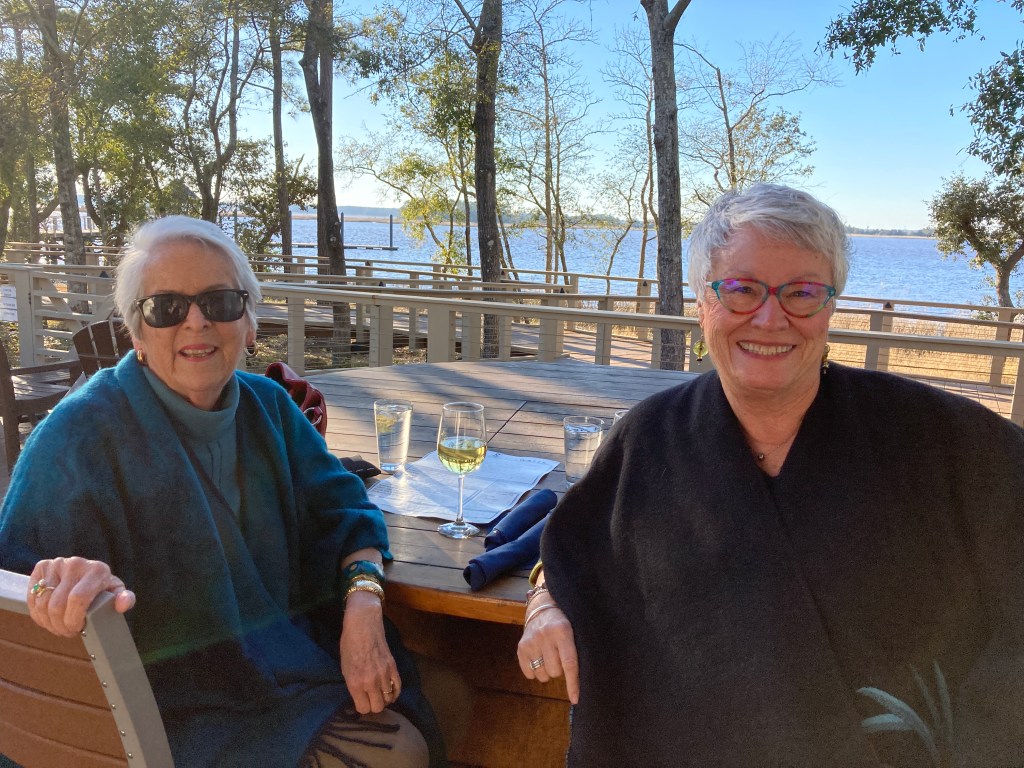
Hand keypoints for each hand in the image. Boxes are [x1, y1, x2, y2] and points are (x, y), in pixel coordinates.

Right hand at [28, 557, 135, 636]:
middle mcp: (75, 563)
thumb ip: (125, 599)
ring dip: (48, 622)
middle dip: (61, 625)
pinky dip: (37, 614)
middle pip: (58, 604)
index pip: (78, 598)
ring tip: (58, 627)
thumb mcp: (116, 592)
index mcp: (97, 570)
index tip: (77, 629)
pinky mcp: (42, 567)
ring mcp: (56, 564)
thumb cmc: (102, 587)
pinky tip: (47, 619)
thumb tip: (122, 605)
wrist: (86, 572)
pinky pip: (33, 597)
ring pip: (43, 603)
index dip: (73, 619)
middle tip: (67, 632)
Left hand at [339, 591, 399, 713]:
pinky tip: (391, 692)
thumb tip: (360, 696)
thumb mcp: (345, 668)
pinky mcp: (393, 667)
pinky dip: (395, 693)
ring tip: (380, 694)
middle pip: (377, 707)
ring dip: (384, 699)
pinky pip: (398, 687)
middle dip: (373, 705)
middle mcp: (370, 682)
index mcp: (355, 683)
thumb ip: (353, 685)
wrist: (363, 625)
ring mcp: (384, 674)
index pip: (363, 709)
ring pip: (389, 699)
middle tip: (370, 699)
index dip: (362, 707)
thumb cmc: (349, 645)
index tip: (361, 702)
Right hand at [517, 594, 579, 703]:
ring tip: (549, 656)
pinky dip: (535, 671)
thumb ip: (577, 650)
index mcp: (563, 631)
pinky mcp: (521, 647)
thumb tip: (584, 680)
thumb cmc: (564, 623)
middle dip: (559, 669)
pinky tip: (539, 658)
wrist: (542, 606)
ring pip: (542, 675)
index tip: (575, 699)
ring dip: (548, 670)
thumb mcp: (574, 630)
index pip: (569, 663)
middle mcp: (545, 636)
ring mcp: (531, 641)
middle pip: (555, 671)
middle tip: (559, 656)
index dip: (573, 683)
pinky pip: (529, 673)